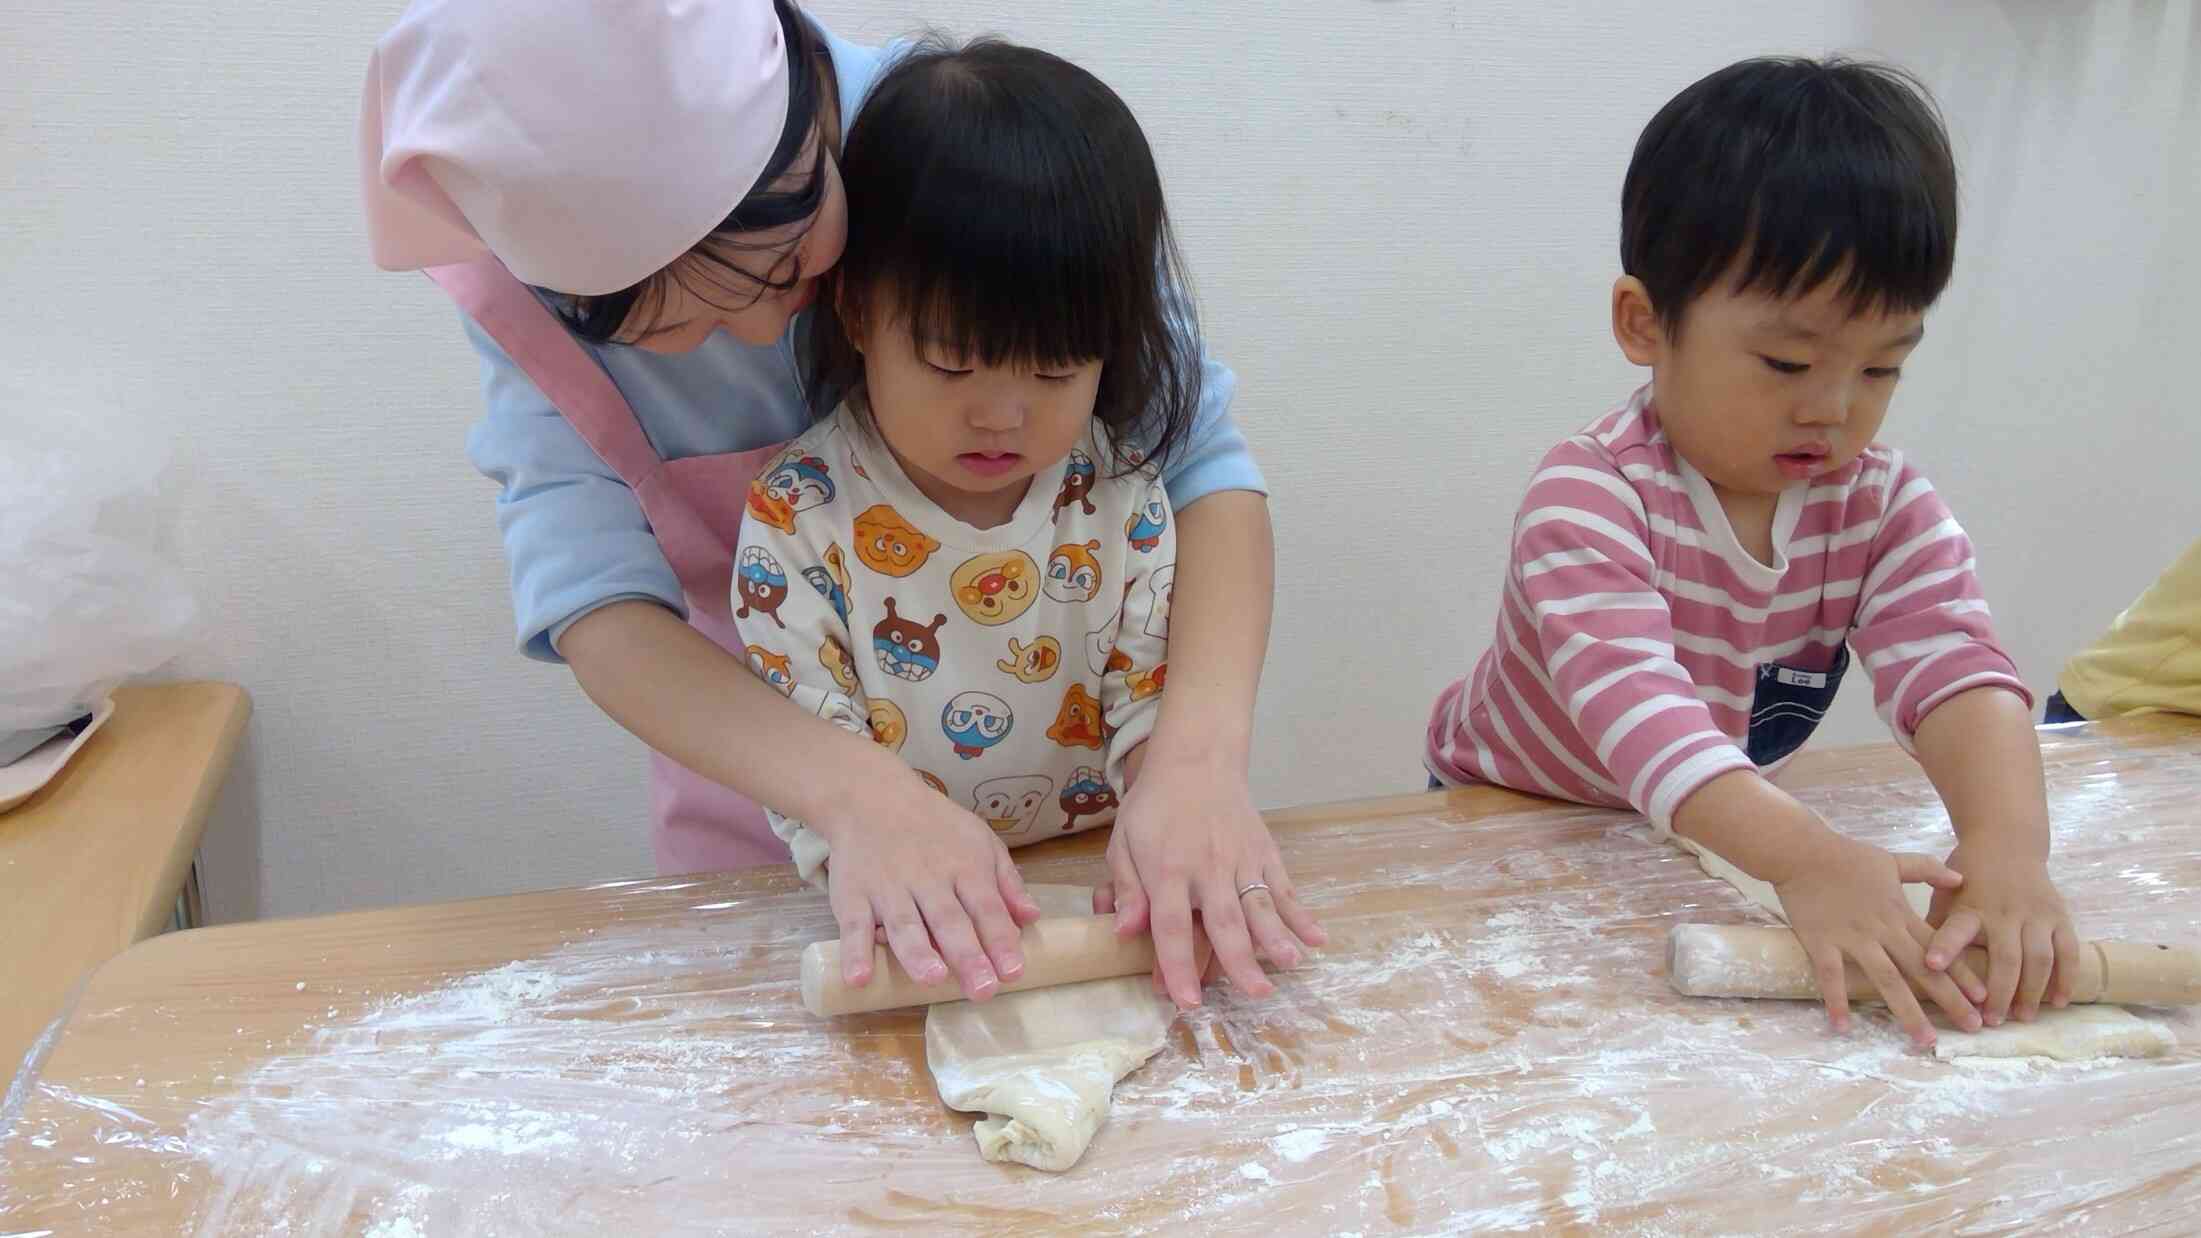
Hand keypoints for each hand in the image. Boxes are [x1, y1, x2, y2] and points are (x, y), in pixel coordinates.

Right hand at [816, 758, 1040, 1001]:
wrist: (871, 796)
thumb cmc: (935, 826)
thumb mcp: (980, 840)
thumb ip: (1007, 882)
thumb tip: (1032, 918)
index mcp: (965, 867)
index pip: (987, 908)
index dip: (1000, 940)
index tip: (1013, 972)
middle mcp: (928, 879)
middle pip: (950, 921)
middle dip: (967, 956)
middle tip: (983, 989)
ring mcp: (888, 888)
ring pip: (905, 924)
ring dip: (918, 953)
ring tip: (932, 978)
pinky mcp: (853, 895)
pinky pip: (853, 926)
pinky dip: (855, 952)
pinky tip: (860, 978)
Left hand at [1092, 749, 1324, 1008]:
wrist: (1195, 760)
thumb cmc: (1154, 807)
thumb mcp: (1123, 841)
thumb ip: (1125, 888)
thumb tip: (1123, 932)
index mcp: (1167, 869)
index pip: (1171, 925)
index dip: (1177, 965)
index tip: (1186, 1001)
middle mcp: (1208, 867)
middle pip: (1224, 920)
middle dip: (1239, 960)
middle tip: (1255, 994)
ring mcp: (1241, 859)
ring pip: (1260, 904)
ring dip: (1276, 935)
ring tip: (1291, 963)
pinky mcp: (1265, 852)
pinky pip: (1284, 887)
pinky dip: (1301, 913)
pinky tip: (1317, 938)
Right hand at [1772, 834, 1985, 1047]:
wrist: (1800, 852)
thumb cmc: (1846, 856)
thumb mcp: (1892, 860)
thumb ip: (1926, 869)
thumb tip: (1961, 879)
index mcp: (1898, 913)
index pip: (1937, 948)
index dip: (1962, 973)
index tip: (1984, 998)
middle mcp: (1881, 930)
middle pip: (1920, 970)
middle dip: (1949, 1000)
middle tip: (1972, 1028)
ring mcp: (1851, 938)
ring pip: (1885, 979)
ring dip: (1907, 1011)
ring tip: (1925, 1040)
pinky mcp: (1821, 942)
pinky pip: (1830, 976)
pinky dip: (1836, 1000)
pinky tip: (1843, 1027)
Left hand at [1925, 845, 2077, 1025]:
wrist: (2005, 841)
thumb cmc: (1967, 876)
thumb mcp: (1944, 893)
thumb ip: (1935, 924)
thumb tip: (1909, 957)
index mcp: (1971, 908)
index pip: (1955, 929)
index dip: (1944, 948)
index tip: (1932, 966)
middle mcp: (2005, 912)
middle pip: (2006, 959)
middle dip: (1999, 993)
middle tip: (1990, 1021)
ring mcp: (2036, 915)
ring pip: (2039, 959)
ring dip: (2031, 992)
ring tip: (2022, 1017)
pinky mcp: (2059, 916)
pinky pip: (2068, 951)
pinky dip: (2065, 978)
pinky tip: (2057, 1002)